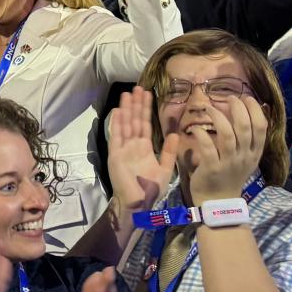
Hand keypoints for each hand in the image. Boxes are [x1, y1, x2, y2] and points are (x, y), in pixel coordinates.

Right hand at [107, 87, 178, 211]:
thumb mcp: (165, 169)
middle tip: (137, 87)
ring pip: (125, 125)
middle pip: (135, 121)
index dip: (146, 110)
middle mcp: (133, 146)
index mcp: (144, 148)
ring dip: (126, 109)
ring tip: (127, 94)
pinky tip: (118, 111)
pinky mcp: (115, 155)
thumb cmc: (151, 189)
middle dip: (136, 104)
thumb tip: (176, 134)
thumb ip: (169, 152)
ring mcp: (123, 149)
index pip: (145, 125)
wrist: (139, 204)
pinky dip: (116, 124)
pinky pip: (116, 137)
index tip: (148, 94)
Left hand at [183, 96, 267, 202]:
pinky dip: (202, 135)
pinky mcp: (212, 168)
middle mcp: (244, 156)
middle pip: (245, 128)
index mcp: (254, 152)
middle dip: (238, 109)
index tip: (246, 98)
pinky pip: (208, 148)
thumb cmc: (229, 175)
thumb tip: (251, 114)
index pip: (261, 127)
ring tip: (209, 107)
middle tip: (230, 98)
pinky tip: (195, 128)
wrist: (219, 201)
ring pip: (228, 136)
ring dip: (218, 118)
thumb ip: (248, 139)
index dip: (255, 110)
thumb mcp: (246, 158)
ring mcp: (229, 163)